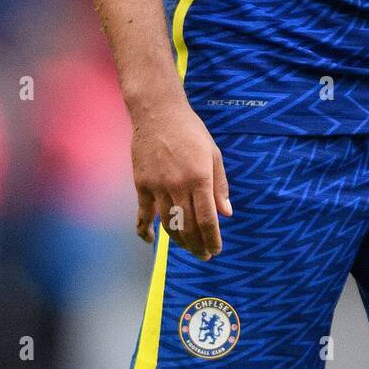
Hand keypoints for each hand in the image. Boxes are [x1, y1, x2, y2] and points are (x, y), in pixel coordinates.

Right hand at [130, 104, 232, 260]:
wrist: (158, 113)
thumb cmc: (190, 131)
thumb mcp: (213, 154)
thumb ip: (220, 185)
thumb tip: (227, 213)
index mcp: (200, 177)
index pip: (207, 219)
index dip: (212, 239)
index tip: (215, 251)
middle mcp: (178, 185)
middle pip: (188, 227)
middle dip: (197, 245)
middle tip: (203, 255)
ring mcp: (157, 186)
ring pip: (167, 224)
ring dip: (178, 242)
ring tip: (187, 248)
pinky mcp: (141, 184)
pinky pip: (143, 214)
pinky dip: (144, 230)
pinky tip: (149, 240)